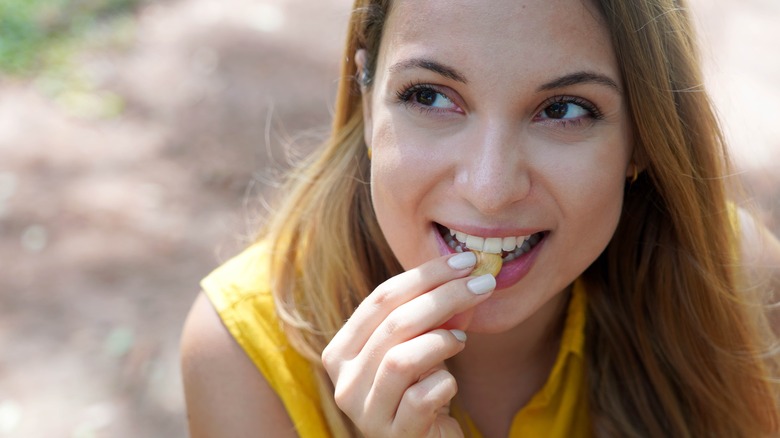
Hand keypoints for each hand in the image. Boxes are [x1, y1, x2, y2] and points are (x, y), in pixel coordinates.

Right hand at [321, 252, 495, 437]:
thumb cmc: (418, 391)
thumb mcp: (414, 348)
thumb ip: (424, 316)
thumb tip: (463, 272)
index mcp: (342, 351)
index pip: (380, 299)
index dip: (424, 276)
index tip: (464, 262)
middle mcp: (345, 382)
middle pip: (394, 324)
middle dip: (444, 297)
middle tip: (482, 284)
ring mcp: (366, 412)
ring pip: (400, 359)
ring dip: (441, 341)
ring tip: (461, 339)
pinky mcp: (395, 435)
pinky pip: (422, 397)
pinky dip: (444, 383)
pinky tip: (449, 385)